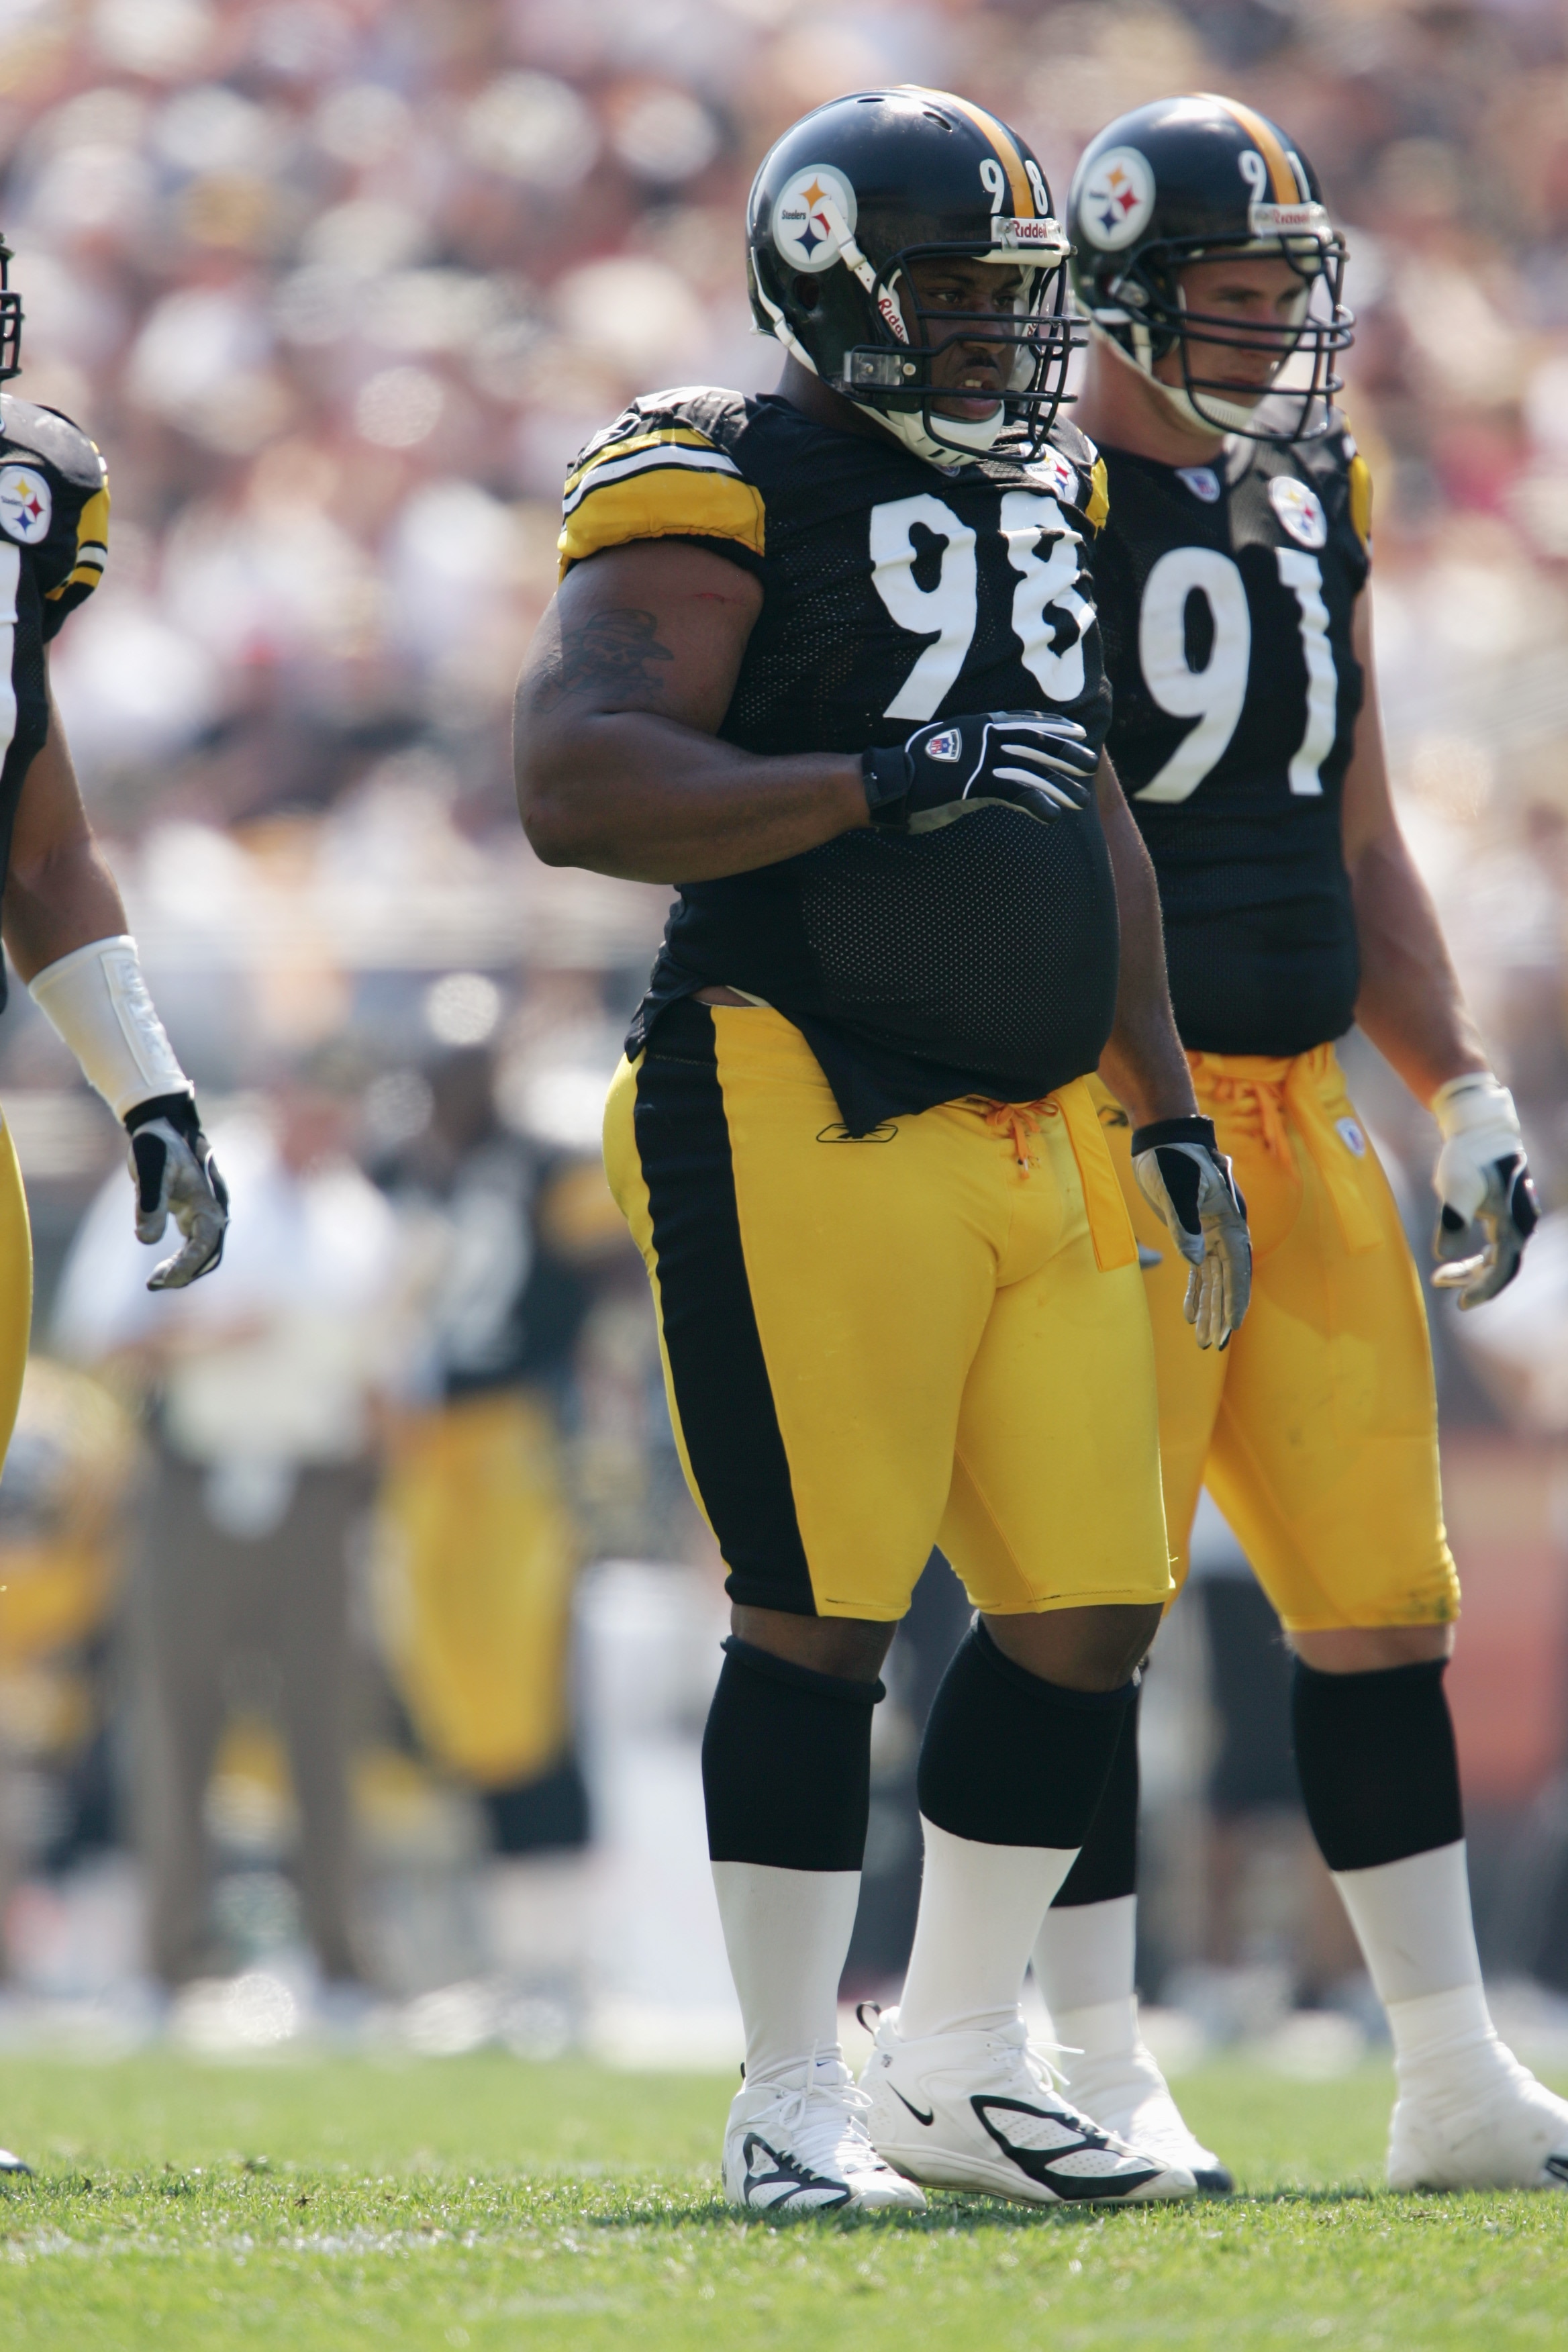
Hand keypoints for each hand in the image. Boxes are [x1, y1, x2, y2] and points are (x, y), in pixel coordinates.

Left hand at [124, 1092, 228, 1289]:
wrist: (163, 1122)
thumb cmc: (157, 1144)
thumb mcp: (149, 1169)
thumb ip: (149, 1202)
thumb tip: (146, 1240)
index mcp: (208, 1201)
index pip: (205, 1243)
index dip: (186, 1264)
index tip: (161, 1279)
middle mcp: (214, 1209)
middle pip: (210, 1253)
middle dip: (186, 1273)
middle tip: (153, 1284)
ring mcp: (206, 1211)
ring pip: (205, 1251)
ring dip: (186, 1269)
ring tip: (155, 1281)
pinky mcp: (195, 1211)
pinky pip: (197, 1243)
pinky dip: (184, 1258)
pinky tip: (163, 1267)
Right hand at [862, 712, 1098, 833]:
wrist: (888, 782)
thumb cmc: (914, 772)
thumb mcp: (951, 755)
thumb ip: (977, 758)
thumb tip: (995, 773)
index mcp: (978, 726)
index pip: (1025, 720)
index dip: (1054, 725)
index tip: (1078, 730)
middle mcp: (983, 737)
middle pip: (1036, 742)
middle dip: (1066, 753)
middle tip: (1091, 764)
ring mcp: (980, 759)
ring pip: (1031, 769)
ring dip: (1058, 785)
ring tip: (1079, 801)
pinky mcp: (974, 783)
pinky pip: (1015, 793)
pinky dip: (1037, 804)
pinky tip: (1053, 817)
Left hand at [1132, 1116, 1250, 1349]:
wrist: (1163, 1136)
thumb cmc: (1171, 1158)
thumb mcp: (1175, 1188)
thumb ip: (1184, 1224)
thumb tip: (1194, 1261)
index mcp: (1229, 1220)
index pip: (1237, 1267)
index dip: (1235, 1298)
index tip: (1233, 1326)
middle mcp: (1225, 1229)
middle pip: (1227, 1279)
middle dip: (1222, 1312)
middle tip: (1214, 1344)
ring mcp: (1210, 1231)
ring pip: (1213, 1278)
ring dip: (1210, 1308)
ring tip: (1205, 1340)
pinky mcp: (1194, 1232)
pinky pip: (1199, 1269)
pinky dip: (1195, 1291)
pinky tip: (1191, 1315)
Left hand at [1429, 1072, 1537, 1308]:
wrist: (1479, 1127)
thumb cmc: (1468, 1157)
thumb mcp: (1455, 1189)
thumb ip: (1451, 1222)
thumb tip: (1443, 1256)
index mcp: (1513, 1222)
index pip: (1503, 1267)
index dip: (1484, 1289)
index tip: (1461, 1304)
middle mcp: (1520, 1222)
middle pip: (1501, 1265)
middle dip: (1473, 1281)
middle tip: (1443, 1287)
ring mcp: (1515, 1216)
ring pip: (1497, 1255)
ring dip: (1471, 1269)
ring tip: (1441, 1277)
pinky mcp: (1505, 1210)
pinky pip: (1495, 1243)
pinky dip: (1476, 1254)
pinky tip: (1455, 1258)